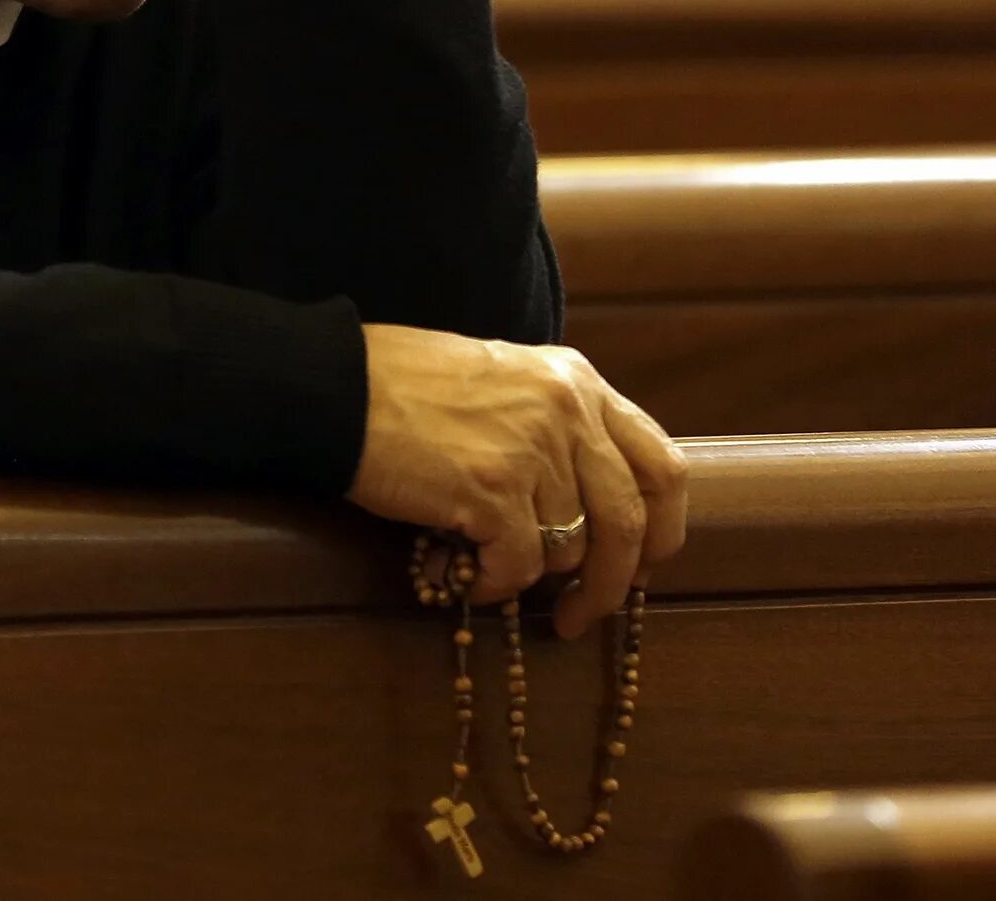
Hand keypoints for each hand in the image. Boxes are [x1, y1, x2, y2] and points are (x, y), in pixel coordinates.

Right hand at [348, 323, 689, 637]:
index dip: (660, 528)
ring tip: (492, 576)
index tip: (638, 564)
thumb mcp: (502, 381)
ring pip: (571, 551)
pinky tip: (463, 575)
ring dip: (536, 581)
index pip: (662, 465)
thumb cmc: (403, 385)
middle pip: (630, 522)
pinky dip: (494, 585)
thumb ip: (554, 426)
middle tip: (583, 614)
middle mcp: (567, 411)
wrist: (333, 384)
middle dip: (613, 584)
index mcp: (576, 381)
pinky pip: (519, 567)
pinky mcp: (491, 490)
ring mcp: (531, 450)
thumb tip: (587, 505)